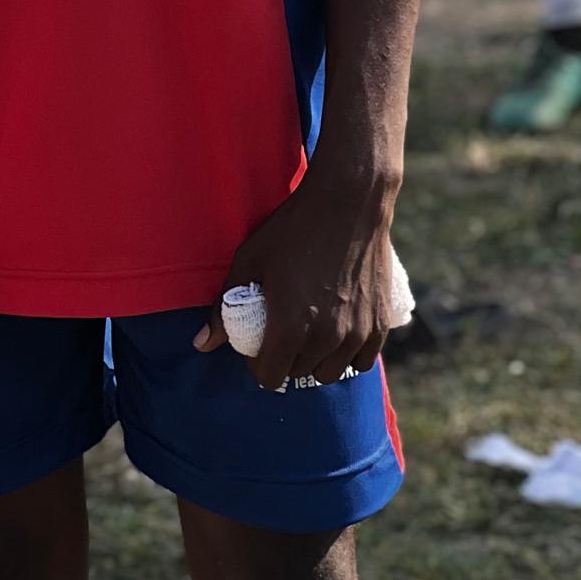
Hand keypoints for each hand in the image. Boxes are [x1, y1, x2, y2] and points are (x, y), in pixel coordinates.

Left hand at [196, 171, 396, 390]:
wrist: (349, 202)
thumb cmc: (293, 228)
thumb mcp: (250, 261)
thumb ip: (224, 308)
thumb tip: (201, 344)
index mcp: (290, 327)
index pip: (270, 377)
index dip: (258, 365)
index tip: (258, 346)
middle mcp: (326, 339)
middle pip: (298, 374)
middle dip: (285, 359)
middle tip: (282, 331)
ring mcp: (357, 333)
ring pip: (330, 372)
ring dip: (315, 360)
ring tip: (308, 332)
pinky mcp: (380, 324)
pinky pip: (361, 361)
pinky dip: (348, 354)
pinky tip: (337, 332)